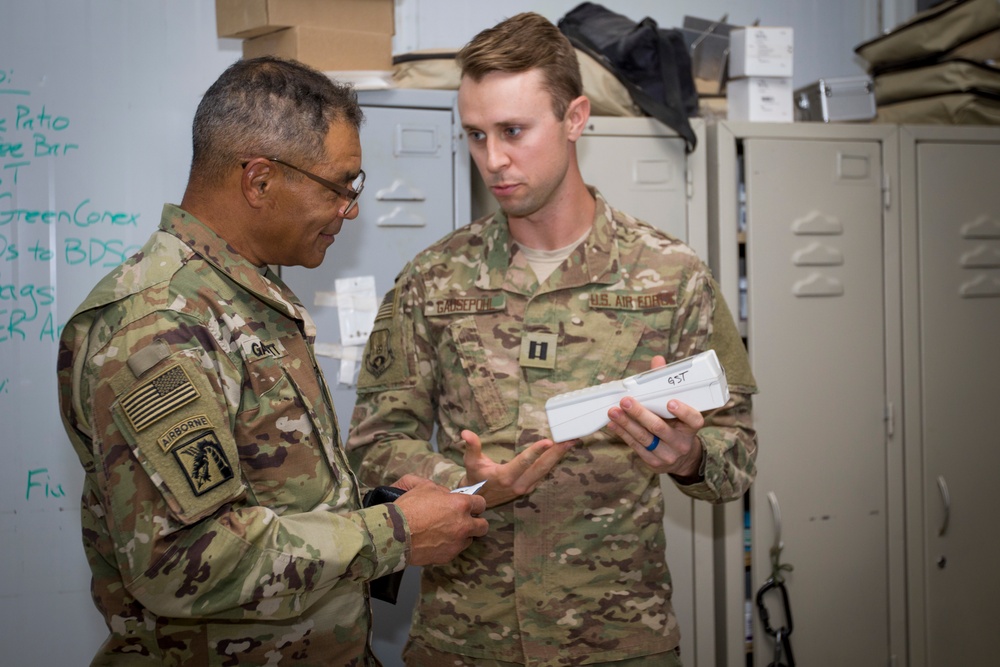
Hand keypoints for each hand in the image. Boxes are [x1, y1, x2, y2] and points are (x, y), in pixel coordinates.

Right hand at [392, 476, 487, 565]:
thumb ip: (439, 488)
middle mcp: (463, 525)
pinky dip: (448, 547)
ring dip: (462, 536)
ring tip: (447, 532)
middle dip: (476, 523)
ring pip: (469, 540)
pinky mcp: (447, 556)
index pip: (481, 504)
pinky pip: (454, 551)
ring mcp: (457, 543)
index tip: (470, 506)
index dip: (475, 504)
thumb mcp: (422, 486)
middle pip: (483, 526)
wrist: (394, 533)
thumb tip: (446, 494)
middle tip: (464, 521)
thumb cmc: (408, 508)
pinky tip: (436, 542)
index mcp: (460, 504)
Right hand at [460, 429, 575, 507]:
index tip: (549, 441)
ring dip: (558, 457)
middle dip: (557, 453)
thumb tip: (465, 433)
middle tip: (571, 438)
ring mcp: (525, 488)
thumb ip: (471, 446)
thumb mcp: (471, 462)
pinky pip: (544, 474)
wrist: (478, 499)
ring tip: (572, 442)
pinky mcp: (529, 488)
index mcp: (504, 477)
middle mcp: (517, 484)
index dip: (536, 452)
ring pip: (545, 471)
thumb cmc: (474, 478)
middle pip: (541, 467)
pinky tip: (562, 452)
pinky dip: (554, 462)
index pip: (523, 462)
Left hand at [606, 355, 704, 477]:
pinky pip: (636, 447)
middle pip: (660, 428)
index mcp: (691, 428)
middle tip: (626, 401)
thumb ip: (666, 384)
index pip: (693, 420)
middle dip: (641, 414)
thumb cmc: (677, 426)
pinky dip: (623, 433)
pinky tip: (613, 423)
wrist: (680, 458)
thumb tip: (658, 360)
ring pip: (644, 438)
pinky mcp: (653, 462)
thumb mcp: (678, 408)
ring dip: (626, 423)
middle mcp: (681, 443)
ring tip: (613, 411)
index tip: (671, 402)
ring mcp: (667, 454)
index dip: (684, 412)